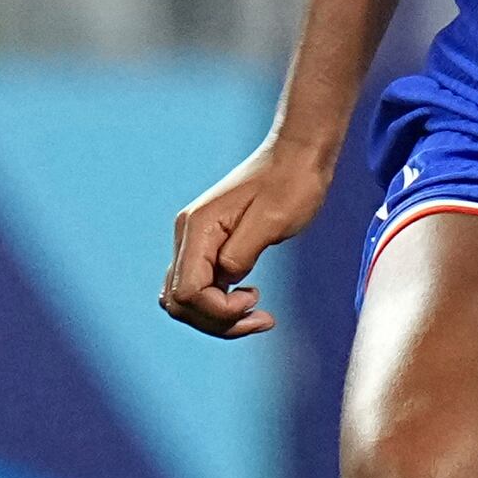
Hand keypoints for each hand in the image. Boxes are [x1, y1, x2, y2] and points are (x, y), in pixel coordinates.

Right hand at [160, 135, 336, 338]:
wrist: (297, 156)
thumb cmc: (292, 184)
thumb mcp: (273, 221)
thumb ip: (241, 253)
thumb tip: (226, 280)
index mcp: (198, 229)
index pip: (187, 292)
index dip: (218, 310)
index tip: (256, 297)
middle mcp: (188, 236)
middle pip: (180, 302)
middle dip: (218, 321)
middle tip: (262, 319)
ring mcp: (195, 240)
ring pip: (187, 299)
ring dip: (218, 317)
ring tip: (258, 315)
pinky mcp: (208, 244)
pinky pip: (201, 286)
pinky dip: (220, 303)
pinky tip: (248, 299)